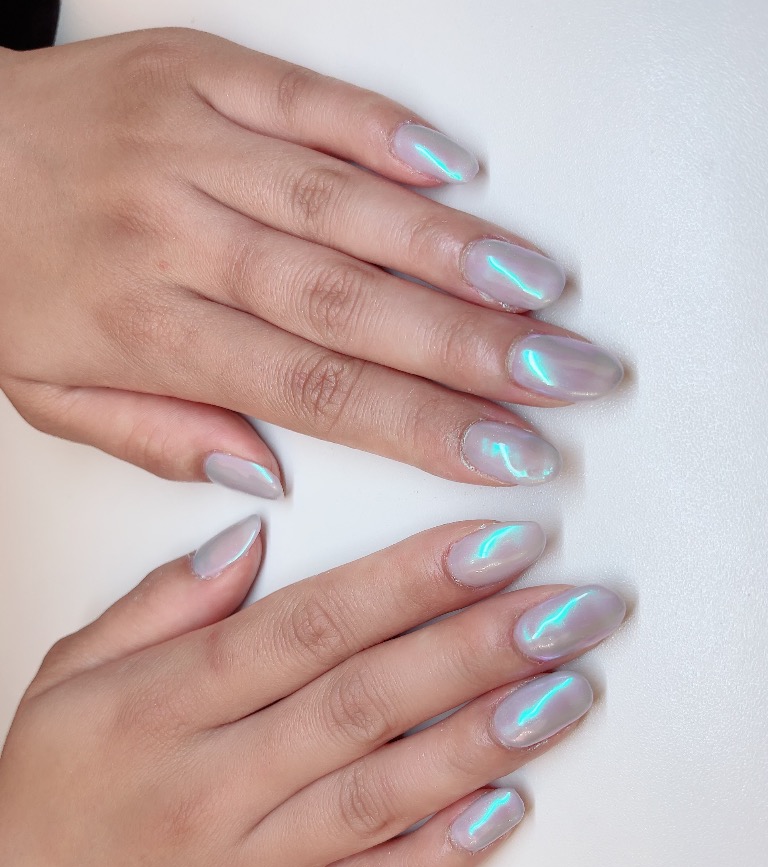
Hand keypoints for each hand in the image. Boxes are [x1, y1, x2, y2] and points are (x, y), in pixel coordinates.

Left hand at [0, 29, 622, 495]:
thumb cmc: (3, 277)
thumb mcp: (46, 394)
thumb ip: (156, 440)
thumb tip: (263, 479)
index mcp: (143, 326)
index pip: (312, 391)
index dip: (419, 428)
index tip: (502, 456)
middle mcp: (175, 235)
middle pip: (349, 303)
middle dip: (472, 348)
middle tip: (564, 378)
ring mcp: (192, 144)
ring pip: (341, 204)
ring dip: (452, 251)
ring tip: (541, 294)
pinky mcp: (199, 70)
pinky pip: (306, 98)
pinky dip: (385, 133)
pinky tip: (459, 170)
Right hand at [0, 515, 624, 866]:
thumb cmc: (52, 796)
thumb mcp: (71, 674)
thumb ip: (162, 602)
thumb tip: (250, 537)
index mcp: (162, 705)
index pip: (308, 625)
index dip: (411, 579)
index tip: (495, 542)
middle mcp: (211, 783)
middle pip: (365, 699)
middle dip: (479, 645)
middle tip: (571, 605)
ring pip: (384, 792)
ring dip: (485, 736)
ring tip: (568, 687)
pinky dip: (444, 853)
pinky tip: (509, 807)